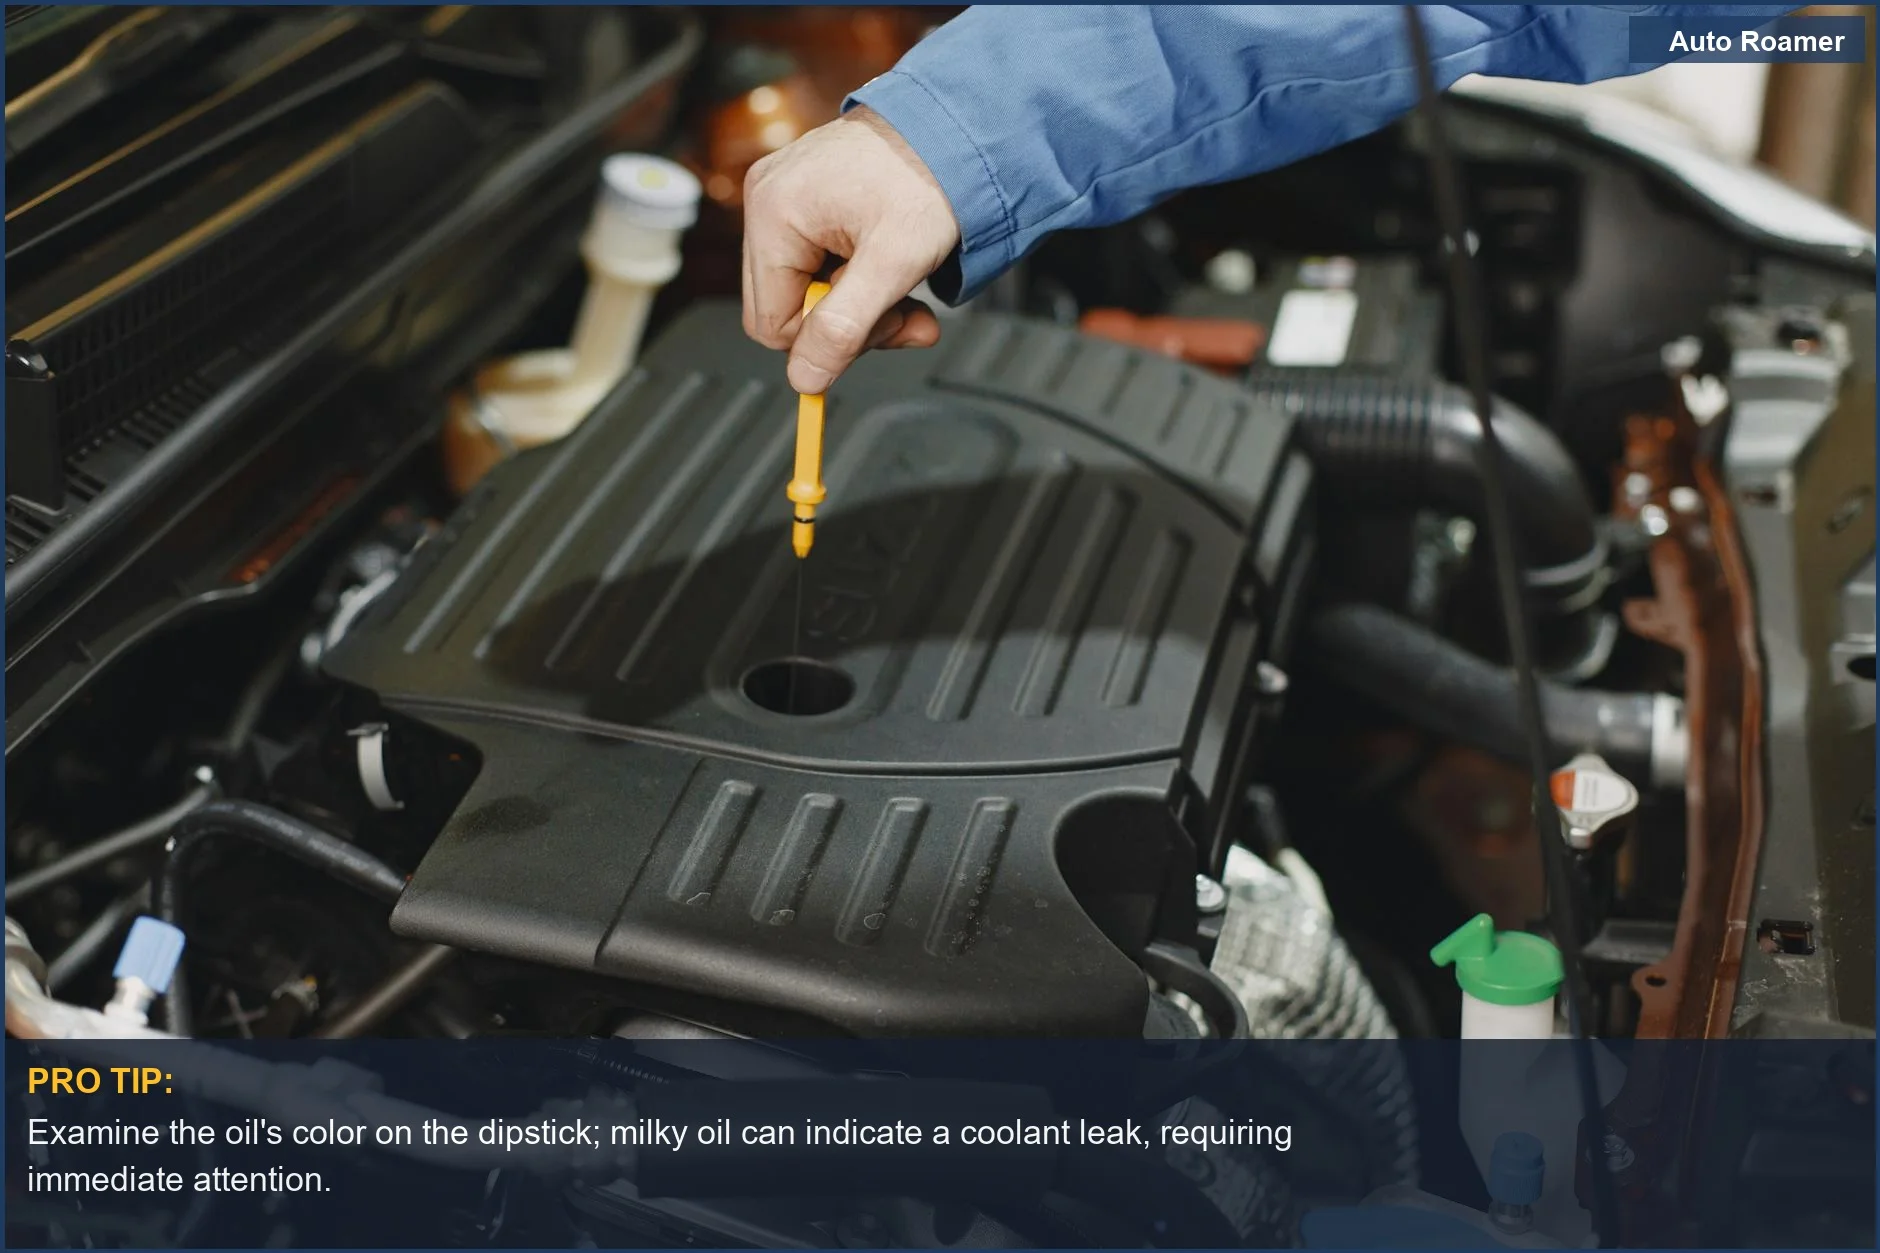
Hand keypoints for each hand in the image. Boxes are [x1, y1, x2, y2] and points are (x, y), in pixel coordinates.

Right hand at [742, 105, 960, 393]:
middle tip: (904, 311)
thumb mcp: (893, 264)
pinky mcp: (802, 195)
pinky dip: (858, 275)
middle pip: (786, 307)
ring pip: (805, 288)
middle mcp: (766, 199)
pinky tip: (889, 260)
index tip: (883, 327)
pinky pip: (815, 260)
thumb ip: (844, 328)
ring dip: (860, 302)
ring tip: (905, 283)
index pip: (773, 324)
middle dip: (849, 323)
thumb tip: (804, 379)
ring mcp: (782, 194)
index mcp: (774, 214)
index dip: (828, 341)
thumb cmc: (930, 176)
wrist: (956, 126)